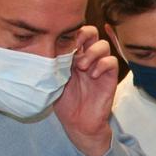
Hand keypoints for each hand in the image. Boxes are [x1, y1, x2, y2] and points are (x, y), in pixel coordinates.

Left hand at [53, 26, 117, 155]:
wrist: (78, 122)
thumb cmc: (64, 102)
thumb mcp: (53, 79)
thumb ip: (53, 62)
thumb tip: (45, 47)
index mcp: (72, 55)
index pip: (75, 32)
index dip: (69, 32)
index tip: (59, 43)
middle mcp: (87, 58)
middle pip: (92, 32)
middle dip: (83, 35)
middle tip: (74, 48)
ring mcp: (99, 67)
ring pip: (103, 45)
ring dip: (92, 53)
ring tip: (82, 67)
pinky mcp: (109, 77)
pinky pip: (111, 62)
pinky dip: (102, 65)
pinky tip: (92, 76)